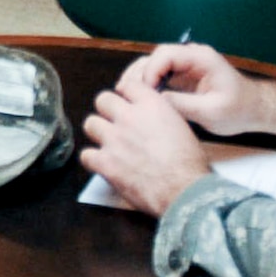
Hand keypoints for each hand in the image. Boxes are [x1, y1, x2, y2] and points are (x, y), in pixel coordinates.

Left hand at [81, 75, 210, 215]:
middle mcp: (130, 118)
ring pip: (90, 124)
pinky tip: (103, 164)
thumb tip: (152, 119)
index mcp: (152, 106)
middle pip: (103, 100)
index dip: (126, 95)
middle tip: (115, 123)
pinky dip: (93, 160)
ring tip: (108, 143)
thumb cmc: (189, 165)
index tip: (126, 103)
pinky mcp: (105, 162)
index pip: (128, 85)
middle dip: (108, 110)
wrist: (184, 191)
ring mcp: (114, 139)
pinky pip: (86, 155)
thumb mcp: (182, 127)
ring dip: (98, 133)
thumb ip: (161, 116)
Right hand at [118, 43, 275, 138]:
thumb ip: (183, 105)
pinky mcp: (181, 77)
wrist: (254, 109)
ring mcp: (185, 65)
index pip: (166, 55)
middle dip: (139, 74)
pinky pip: (158, 75)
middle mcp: (190, 56)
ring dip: (139, 78)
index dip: (150, 71)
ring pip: (153, 64)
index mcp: (201, 58)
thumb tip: (155, 102)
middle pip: (155, 57)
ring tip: (127, 96)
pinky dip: (146, 85)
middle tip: (126, 94)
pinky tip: (139, 99)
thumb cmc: (239, 110)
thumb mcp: (211, 112)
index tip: (145, 92)